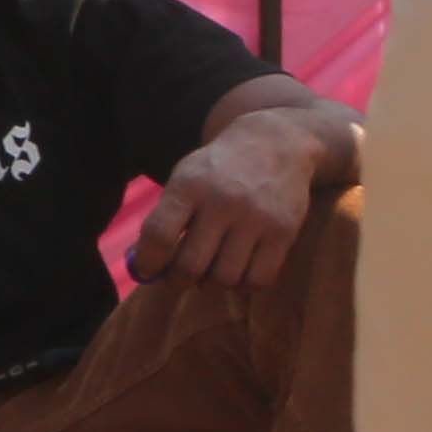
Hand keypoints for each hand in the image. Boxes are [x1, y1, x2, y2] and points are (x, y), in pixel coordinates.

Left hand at [129, 109, 325, 290]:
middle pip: (192, 263)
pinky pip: (260, 278)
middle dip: (179, 280)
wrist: (275, 145)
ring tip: (208, 276)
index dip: (149, 262)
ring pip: (226, 277)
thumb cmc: (220, 167)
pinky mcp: (283, 233)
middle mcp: (221, 203)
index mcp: (189, 186)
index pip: (159, 234)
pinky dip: (244, 286)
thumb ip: (167, 215)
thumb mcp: (186, 176)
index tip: (148, 272)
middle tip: (180, 279)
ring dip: (212, 285)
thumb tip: (147, 263)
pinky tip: (238, 275)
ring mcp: (255, 220)